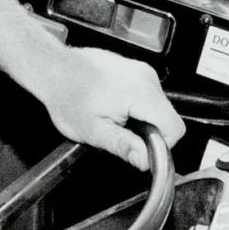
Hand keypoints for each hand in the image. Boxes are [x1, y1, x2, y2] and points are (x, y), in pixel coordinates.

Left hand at [35, 47, 185, 168]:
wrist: (53, 69)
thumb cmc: (67, 96)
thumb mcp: (94, 131)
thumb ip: (124, 147)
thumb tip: (146, 161)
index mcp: (139, 93)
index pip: (175, 127)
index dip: (161, 144)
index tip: (140, 147)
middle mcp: (145, 77)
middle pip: (168, 117)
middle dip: (149, 131)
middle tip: (120, 131)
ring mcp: (141, 69)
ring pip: (160, 106)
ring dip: (143, 117)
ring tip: (114, 116)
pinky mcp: (136, 68)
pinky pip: (149, 94)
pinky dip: (137, 104)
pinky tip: (114, 104)